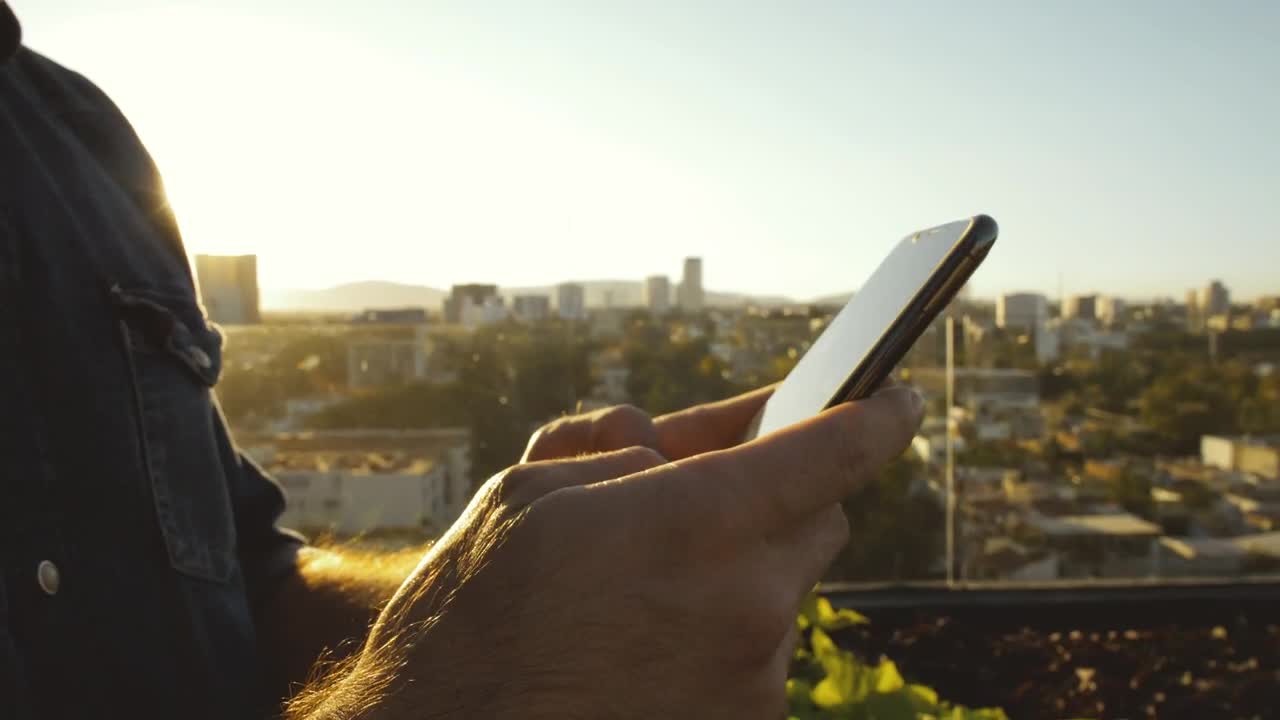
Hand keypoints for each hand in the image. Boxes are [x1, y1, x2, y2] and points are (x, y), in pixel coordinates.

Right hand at [354, 385, 922, 719]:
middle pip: (820, 521)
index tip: (898, 401)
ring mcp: (750, 681)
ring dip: (737, 568)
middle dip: (778, 494)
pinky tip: (644, 640)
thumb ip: (621, 446)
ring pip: (782, 591)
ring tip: (640, 585)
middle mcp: (748, 605)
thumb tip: (671, 436)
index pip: (833, 453)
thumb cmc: (471, 612)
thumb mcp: (528, 490)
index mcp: (698, 523)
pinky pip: (755, 654)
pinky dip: (721, 631)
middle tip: (709, 491)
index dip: (875, 417)